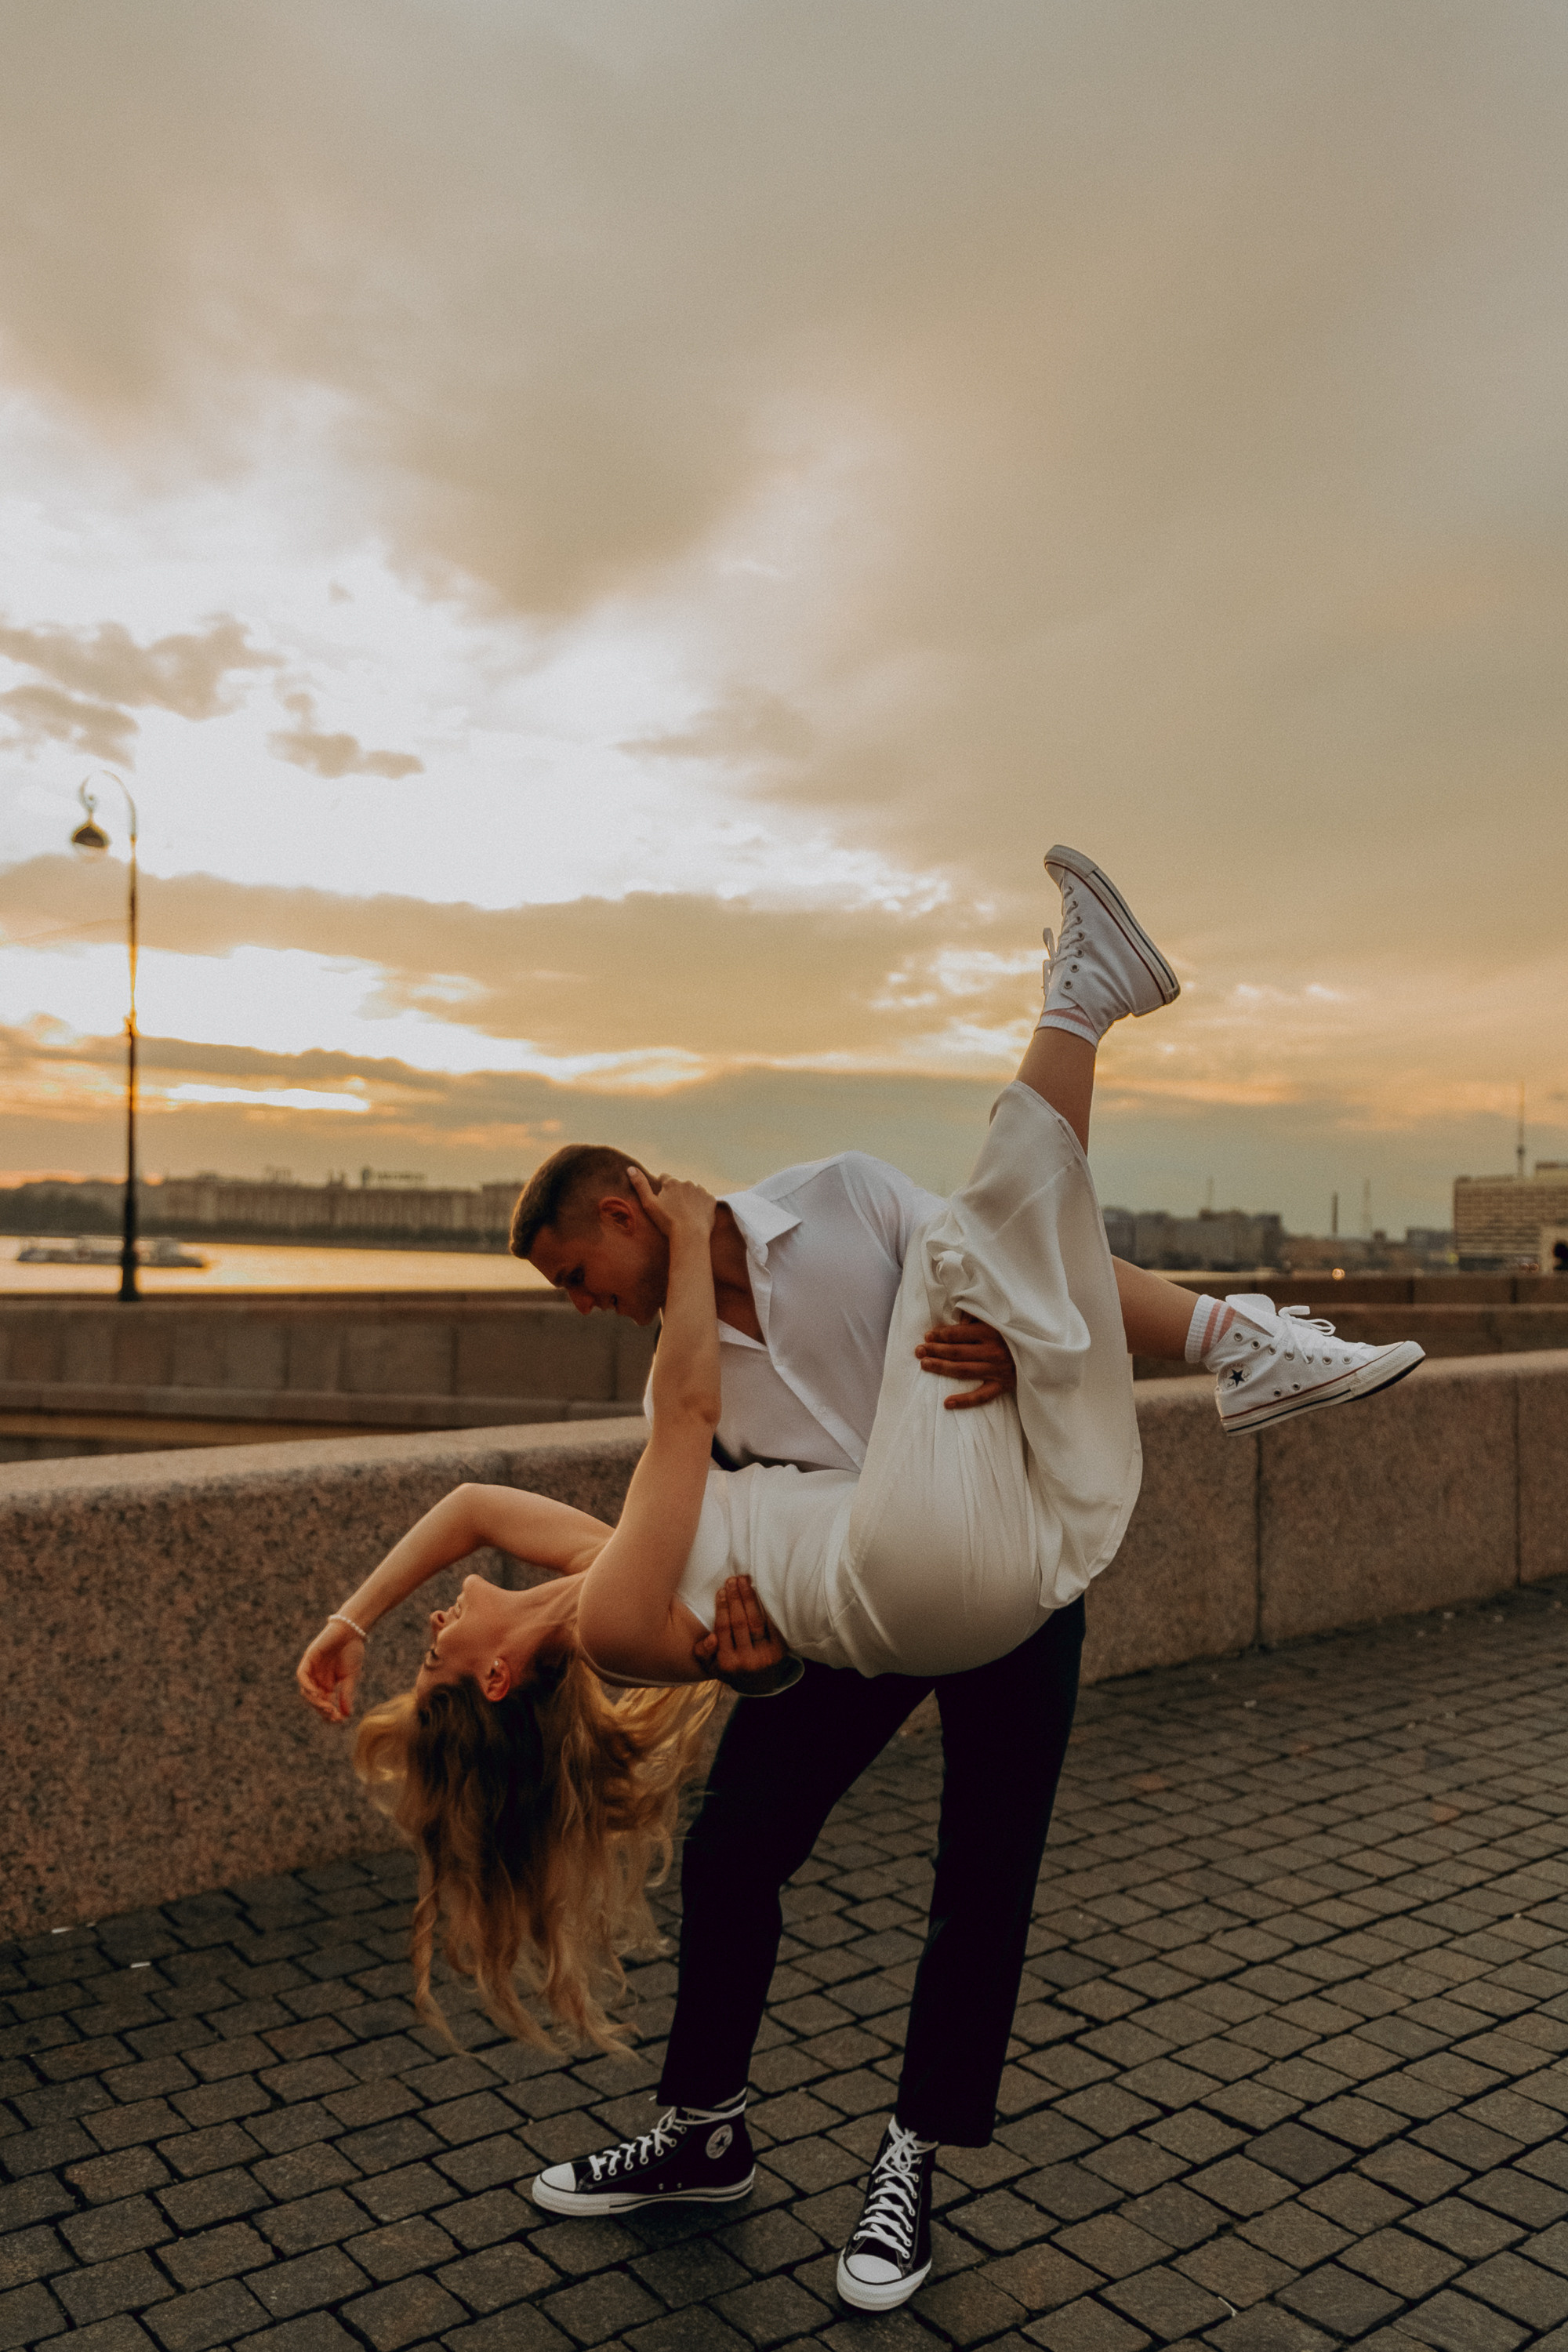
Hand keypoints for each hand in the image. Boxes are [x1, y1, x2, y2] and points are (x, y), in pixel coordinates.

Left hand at [296, 1619, 364, 1724]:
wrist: (353, 1630)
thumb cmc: (353, 1652)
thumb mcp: (351, 1677)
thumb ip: (346, 1695)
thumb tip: (346, 1716)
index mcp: (327, 1685)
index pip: (324, 1704)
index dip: (329, 1714)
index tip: (339, 1720)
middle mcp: (317, 1679)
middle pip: (314, 1700)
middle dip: (323, 1710)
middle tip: (333, 1715)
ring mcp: (312, 1669)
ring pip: (306, 1691)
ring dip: (315, 1701)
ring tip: (327, 1707)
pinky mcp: (308, 1659)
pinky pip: (302, 1675)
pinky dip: (307, 1685)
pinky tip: (317, 1693)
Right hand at [627, 1166, 715, 1244]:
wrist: (690, 1234)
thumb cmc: (667, 1221)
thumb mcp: (649, 1204)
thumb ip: (640, 1185)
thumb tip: (630, 1168)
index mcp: (672, 1182)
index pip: (664, 1178)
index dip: (662, 1187)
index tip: (662, 1200)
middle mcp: (687, 1182)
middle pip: (679, 1185)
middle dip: (677, 1193)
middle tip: (673, 1210)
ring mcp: (701, 1190)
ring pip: (693, 1191)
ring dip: (690, 1198)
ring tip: (685, 1214)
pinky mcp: (711, 1200)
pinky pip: (705, 1200)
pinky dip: (701, 1205)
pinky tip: (696, 1216)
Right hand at [692, 1575, 792, 1692]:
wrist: (758, 1684)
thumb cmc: (731, 1667)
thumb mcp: (711, 1666)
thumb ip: (702, 1652)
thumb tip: (711, 1638)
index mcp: (726, 1663)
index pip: (723, 1628)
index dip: (722, 1607)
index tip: (721, 1590)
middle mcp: (746, 1661)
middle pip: (739, 1622)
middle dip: (735, 1598)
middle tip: (733, 1580)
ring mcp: (764, 1657)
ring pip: (755, 1621)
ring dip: (750, 1598)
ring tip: (745, 1581)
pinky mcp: (780, 1652)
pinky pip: (772, 1625)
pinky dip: (767, 1608)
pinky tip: (762, 1594)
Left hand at [915, 1309, 1016, 1409]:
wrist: (1043, 1353)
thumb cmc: (1018, 1332)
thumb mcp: (999, 1319)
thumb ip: (978, 1317)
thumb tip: (959, 1319)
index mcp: (991, 1332)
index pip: (958, 1334)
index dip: (940, 1335)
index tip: (927, 1336)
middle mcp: (992, 1352)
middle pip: (956, 1352)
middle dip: (935, 1350)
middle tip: (918, 1350)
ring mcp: (997, 1370)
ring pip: (963, 1371)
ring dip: (942, 1368)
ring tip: (925, 1365)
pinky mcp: (1003, 1386)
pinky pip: (981, 1396)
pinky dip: (964, 1401)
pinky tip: (947, 1403)